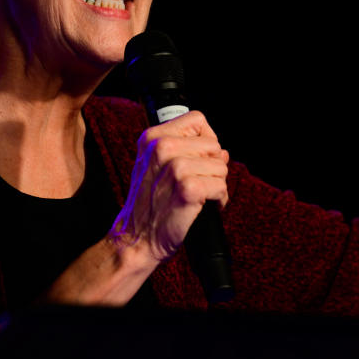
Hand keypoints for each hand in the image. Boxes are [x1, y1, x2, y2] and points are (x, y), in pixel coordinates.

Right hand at [110, 110, 229, 265]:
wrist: (137, 237)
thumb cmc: (149, 203)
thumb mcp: (154, 165)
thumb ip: (184, 150)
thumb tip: (221, 150)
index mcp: (152, 137)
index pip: (198, 120)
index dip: (205, 141)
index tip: (197, 160)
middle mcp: (162, 147)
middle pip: (214, 144)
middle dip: (212, 165)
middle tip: (197, 182)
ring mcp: (176, 167)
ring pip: (221, 166)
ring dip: (216, 184)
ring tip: (198, 195)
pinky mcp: (188, 189)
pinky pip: (221, 186)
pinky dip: (219, 200)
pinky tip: (203, 206)